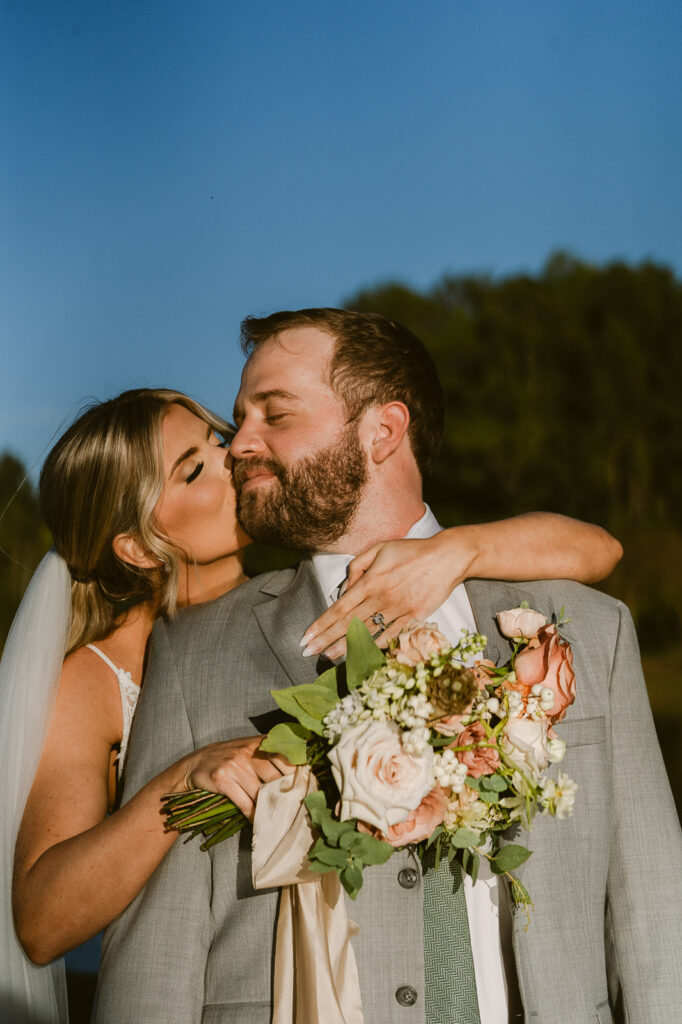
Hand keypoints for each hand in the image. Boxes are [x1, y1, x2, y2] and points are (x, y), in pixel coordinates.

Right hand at [181, 736, 294, 821]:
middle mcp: (248, 751)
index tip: (305, 788)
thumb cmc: (230, 758)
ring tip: (277, 818)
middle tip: (293, 808)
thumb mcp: (250, 749)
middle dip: (284, 795)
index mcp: (259, 743)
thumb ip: (271, 756)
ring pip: (260, 792)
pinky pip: (244, 803)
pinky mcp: (223, 780)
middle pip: (275, 777)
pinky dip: (252, 815)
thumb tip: (298, 773)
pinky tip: (257, 821)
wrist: (196, 763)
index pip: (285, 758)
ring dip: (268, 808)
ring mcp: (235, 765)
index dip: (296, 775)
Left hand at [301, 532, 476, 659]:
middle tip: (308, 652)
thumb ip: (357, 567)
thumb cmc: (410, 551)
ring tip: (328, 658)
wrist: (447, 557)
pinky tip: (361, 656)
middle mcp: (382, 598)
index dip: (321, 624)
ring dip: (346, 647)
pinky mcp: (414, 618)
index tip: (306, 637)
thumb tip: (344, 590)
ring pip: (367, 633)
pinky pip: (391, 636)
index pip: (340, 608)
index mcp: (371, 581)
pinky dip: (376, 647)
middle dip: (326, 640)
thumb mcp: (379, 549)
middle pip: (348, 624)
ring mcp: (399, 610)